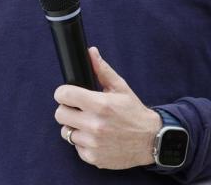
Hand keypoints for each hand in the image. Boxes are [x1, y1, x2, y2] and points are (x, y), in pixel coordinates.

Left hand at [54, 47, 161, 169]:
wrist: (150, 140)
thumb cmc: (134, 112)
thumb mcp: (121, 88)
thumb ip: (102, 70)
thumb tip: (91, 52)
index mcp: (100, 104)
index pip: (64, 95)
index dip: (63, 92)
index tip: (67, 94)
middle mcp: (94, 125)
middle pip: (60, 114)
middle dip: (67, 109)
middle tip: (78, 109)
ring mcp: (93, 143)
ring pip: (66, 132)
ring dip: (75, 127)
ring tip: (89, 124)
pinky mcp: (93, 158)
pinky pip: (76, 147)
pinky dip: (83, 143)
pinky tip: (95, 138)